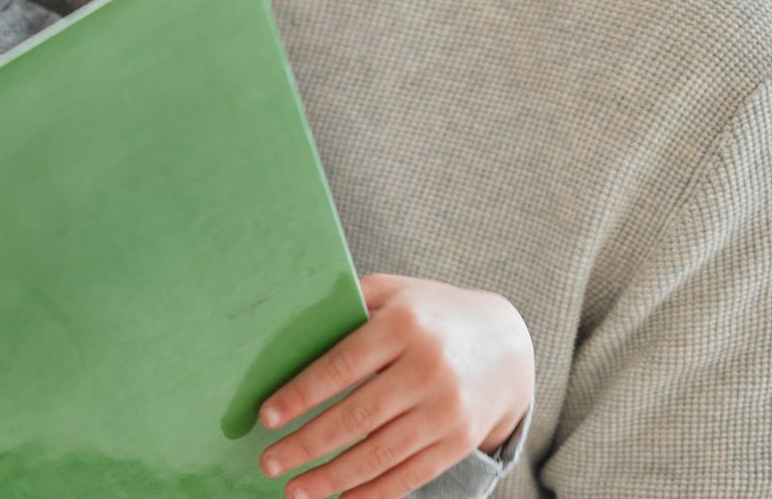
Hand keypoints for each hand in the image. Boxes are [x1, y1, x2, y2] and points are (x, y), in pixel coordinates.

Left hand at [256, 273, 533, 498]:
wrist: (505, 346)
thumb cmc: (430, 314)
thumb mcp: (394, 292)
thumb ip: (348, 305)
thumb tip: (289, 334)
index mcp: (403, 325)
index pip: (342, 366)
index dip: (301, 394)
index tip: (267, 417)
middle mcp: (428, 368)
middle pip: (357, 416)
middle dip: (307, 444)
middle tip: (269, 463)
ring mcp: (447, 409)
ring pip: (381, 453)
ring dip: (333, 478)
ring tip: (296, 491)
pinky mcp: (459, 441)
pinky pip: (411, 474)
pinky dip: (374, 493)